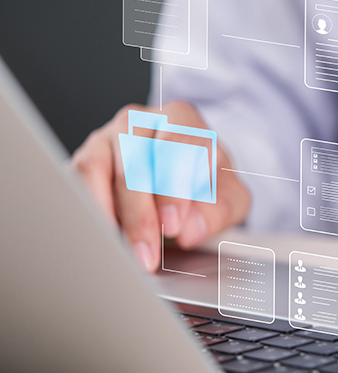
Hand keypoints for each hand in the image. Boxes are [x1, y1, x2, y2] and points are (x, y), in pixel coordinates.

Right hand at [71, 102, 249, 271]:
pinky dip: (86, 212)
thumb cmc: (206, 183)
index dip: (173, 187)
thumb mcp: (229, 197)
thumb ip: (220, 209)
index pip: (177, 142)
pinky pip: (74, 183)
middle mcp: (139, 122)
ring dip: (107, 215)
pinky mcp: (82, 160)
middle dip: (140, 213)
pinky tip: (102, 238)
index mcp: (181, 120)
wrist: (183, 180)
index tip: (172, 226)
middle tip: (147, 253)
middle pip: (133, 158)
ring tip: (123, 252)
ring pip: (95, 168)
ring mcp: (105, 138)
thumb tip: (190, 229)